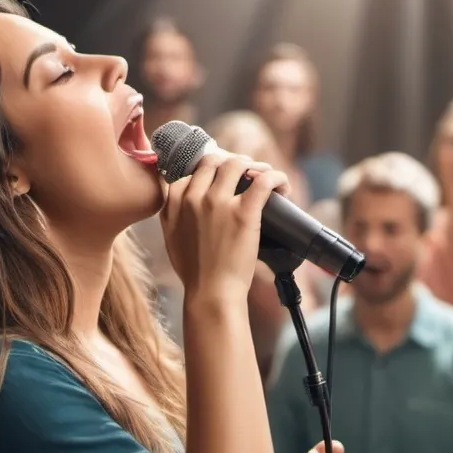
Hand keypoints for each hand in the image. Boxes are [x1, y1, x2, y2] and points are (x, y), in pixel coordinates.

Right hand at [161, 152, 289, 297]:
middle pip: (214, 161)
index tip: (223, 179)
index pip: (193, 171)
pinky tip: (282, 184)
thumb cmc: (194, 271)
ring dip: (254, 166)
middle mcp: (194, 197)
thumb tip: (176, 199)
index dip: (211, 171)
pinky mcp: (244, 212)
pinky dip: (276, 177)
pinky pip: (263, 181)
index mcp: (176, 202)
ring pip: (238, 164)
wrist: (210, 292)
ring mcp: (218, 203)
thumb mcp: (170, 237)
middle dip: (232, 162)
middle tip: (246, 174)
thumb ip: (170, 213)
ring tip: (265, 176)